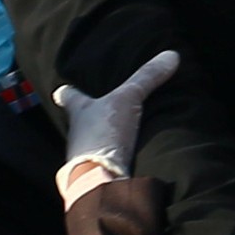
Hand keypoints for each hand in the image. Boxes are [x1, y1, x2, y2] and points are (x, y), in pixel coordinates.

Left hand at [53, 48, 176, 196]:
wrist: (100, 180)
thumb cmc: (103, 133)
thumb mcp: (127, 99)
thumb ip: (146, 78)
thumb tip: (171, 54)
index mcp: (78, 111)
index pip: (68, 96)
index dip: (67, 91)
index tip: (62, 88)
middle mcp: (76, 133)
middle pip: (80, 120)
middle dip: (88, 114)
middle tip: (100, 106)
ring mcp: (84, 156)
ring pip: (92, 141)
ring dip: (103, 137)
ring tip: (120, 131)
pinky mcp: (97, 173)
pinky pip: (105, 160)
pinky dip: (113, 156)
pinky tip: (128, 155)